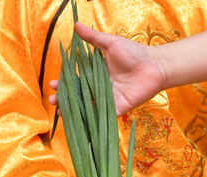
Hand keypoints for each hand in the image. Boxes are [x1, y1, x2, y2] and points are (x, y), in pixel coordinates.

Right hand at [48, 22, 168, 115]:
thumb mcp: (111, 44)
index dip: (63, 84)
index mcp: (94, 75)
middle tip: (52, 99)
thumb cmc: (134, 53)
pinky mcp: (116, 109)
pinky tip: (78, 122)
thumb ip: (93, 38)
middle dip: (63, 99)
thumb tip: (77, 25)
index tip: (52, 84)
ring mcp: (106, 100)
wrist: (155, 65)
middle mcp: (97, 90)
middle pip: (76, 97)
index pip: (74, 81)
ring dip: (72, 111)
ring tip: (60, 111)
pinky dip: (90, 120)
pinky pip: (101, 116)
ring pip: (85, 108)